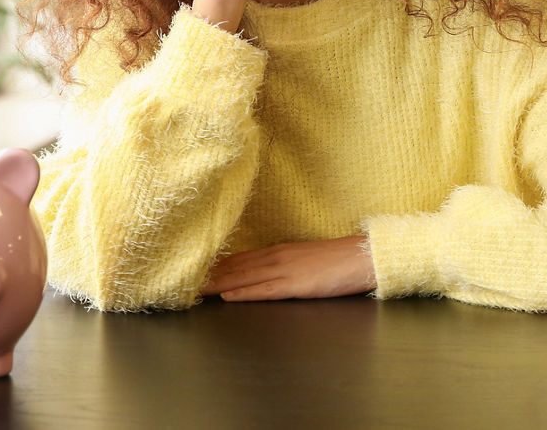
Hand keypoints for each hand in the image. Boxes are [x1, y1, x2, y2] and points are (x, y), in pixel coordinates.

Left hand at [201, 236, 376, 301]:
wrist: (363, 256)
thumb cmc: (337, 260)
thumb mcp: (304, 258)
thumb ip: (281, 264)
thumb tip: (259, 271)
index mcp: (278, 251)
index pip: (238, 258)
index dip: (215, 266)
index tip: (193, 271)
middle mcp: (276, 257)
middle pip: (235, 266)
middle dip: (209, 275)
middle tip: (183, 281)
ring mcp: (285, 270)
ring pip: (244, 277)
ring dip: (218, 284)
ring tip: (196, 290)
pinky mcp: (297, 284)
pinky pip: (266, 289)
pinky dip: (245, 292)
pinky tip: (229, 296)